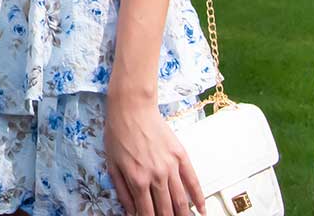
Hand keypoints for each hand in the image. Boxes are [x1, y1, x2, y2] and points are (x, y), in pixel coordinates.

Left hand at [105, 90, 203, 215]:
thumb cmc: (118, 133)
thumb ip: (122, 191)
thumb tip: (130, 211)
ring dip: (183, 215)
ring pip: (181, 200)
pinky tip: (202, 209)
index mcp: (137, 179)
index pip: (147, 212)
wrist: (131, 108)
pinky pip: (193, 181)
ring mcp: (171, 167)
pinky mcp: (181, 156)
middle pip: (166, 210)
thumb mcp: (112, 163)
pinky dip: (199, 198)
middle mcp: (156, 176)